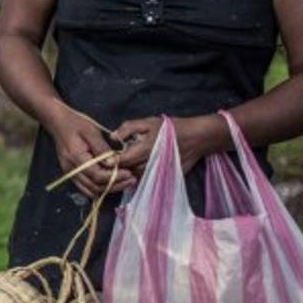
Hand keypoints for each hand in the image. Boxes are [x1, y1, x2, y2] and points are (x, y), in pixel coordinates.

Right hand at [45, 101, 132, 196]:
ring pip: (91, 190)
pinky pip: (85, 188)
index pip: (98, 176)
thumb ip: (102, 148)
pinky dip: (98, 189)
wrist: (57, 123)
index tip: (129, 173)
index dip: (115, 177)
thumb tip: (113, 163)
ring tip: (124, 182)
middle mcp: (71, 169)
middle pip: (95, 187)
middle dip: (115, 185)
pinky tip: (110, 183)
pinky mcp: (71, 173)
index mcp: (76, 158)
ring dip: (108, 189)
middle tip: (131, 180)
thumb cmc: (75, 123)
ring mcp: (69, 173)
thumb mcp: (91, 131)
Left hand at [112, 115, 226, 177]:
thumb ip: (128, 128)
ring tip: (126, 164)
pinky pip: (147, 180)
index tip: (106, 159)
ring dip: (130, 171)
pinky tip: (138, 168)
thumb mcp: (148, 122)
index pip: (122, 160)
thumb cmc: (171, 128)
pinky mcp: (164, 177)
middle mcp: (150, 163)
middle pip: (128, 170)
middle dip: (120, 167)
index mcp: (145, 149)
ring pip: (137, 176)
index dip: (112, 160)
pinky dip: (140, 175)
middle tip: (113, 161)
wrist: (196, 138)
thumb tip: (112, 136)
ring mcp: (158, 172)